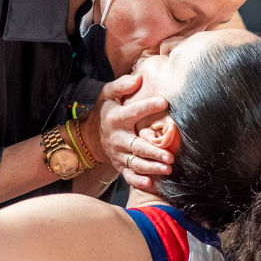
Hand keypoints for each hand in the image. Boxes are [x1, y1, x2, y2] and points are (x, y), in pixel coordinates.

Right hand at [83, 74, 172, 190]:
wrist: (91, 135)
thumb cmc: (106, 111)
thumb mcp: (108, 93)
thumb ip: (122, 85)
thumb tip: (138, 78)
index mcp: (115, 118)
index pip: (133, 112)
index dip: (148, 106)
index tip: (165, 102)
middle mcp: (117, 138)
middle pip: (137, 146)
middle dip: (154, 152)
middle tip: (170, 155)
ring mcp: (119, 154)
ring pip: (136, 163)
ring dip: (152, 167)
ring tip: (168, 168)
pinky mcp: (120, 166)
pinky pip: (128, 176)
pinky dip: (138, 181)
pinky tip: (151, 183)